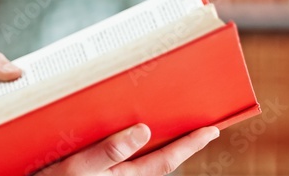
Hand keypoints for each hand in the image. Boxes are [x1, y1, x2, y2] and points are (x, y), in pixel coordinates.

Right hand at [35, 124, 219, 175]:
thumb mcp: (75, 169)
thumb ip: (107, 153)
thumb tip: (143, 131)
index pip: (164, 160)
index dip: (190, 145)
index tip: (213, 129)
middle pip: (157, 157)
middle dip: (180, 139)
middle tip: (203, 121)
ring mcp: (107, 174)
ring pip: (140, 154)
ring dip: (157, 137)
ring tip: (172, 118)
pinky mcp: (93, 167)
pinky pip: (119, 151)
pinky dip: (132, 137)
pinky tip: (131, 122)